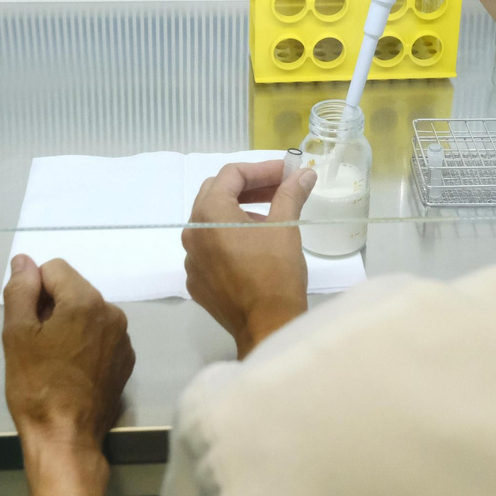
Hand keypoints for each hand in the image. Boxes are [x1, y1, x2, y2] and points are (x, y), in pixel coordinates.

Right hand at [2, 256, 134, 456]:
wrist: (66, 437)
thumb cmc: (36, 386)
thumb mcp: (17, 334)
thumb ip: (21, 290)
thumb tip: (24, 262)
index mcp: (86, 301)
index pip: (54, 269)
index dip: (34, 290)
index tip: (27, 322)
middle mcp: (112, 313)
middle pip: (73, 289)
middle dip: (52, 307)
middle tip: (36, 343)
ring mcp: (123, 338)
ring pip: (87, 312)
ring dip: (68, 324)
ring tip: (52, 359)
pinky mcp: (126, 360)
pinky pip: (101, 335)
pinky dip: (84, 342)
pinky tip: (70, 369)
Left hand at [184, 159, 315, 358]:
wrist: (266, 325)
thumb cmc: (276, 271)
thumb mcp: (285, 227)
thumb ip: (290, 194)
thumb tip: (304, 173)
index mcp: (209, 213)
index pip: (231, 174)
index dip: (262, 169)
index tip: (287, 173)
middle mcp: (192, 232)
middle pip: (216, 194)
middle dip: (248, 187)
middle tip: (278, 190)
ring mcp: (191, 259)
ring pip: (211, 222)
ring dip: (238, 213)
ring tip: (270, 219)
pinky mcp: (197, 281)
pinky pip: (210, 249)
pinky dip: (229, 240)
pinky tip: (254, 249)